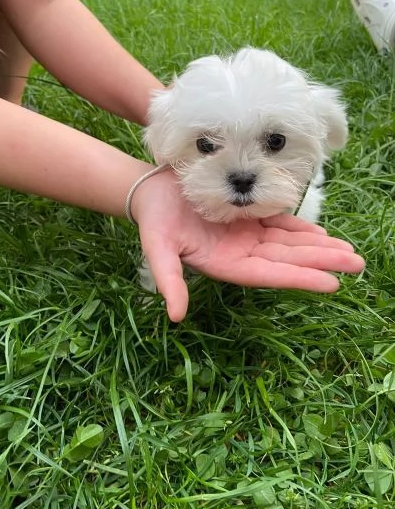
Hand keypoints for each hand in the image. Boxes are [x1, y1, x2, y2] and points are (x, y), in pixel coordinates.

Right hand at [133, 169, 364, 321]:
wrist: (152, 192)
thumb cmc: (154, 219)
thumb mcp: (157, 248)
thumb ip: (168, 280)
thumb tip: (175, 316)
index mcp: (224, 264)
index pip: (269, 275)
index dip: (299, 278)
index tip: (331, 283)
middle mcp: (240, 252)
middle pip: (287, 259)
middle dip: (322, 261)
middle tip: (357, 263)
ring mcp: (246, 235)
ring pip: (289, 242)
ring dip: (318, 246)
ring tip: (349, 251)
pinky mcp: (247, 215)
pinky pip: (279, 223)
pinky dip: (300, 228)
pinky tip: (321, 232)